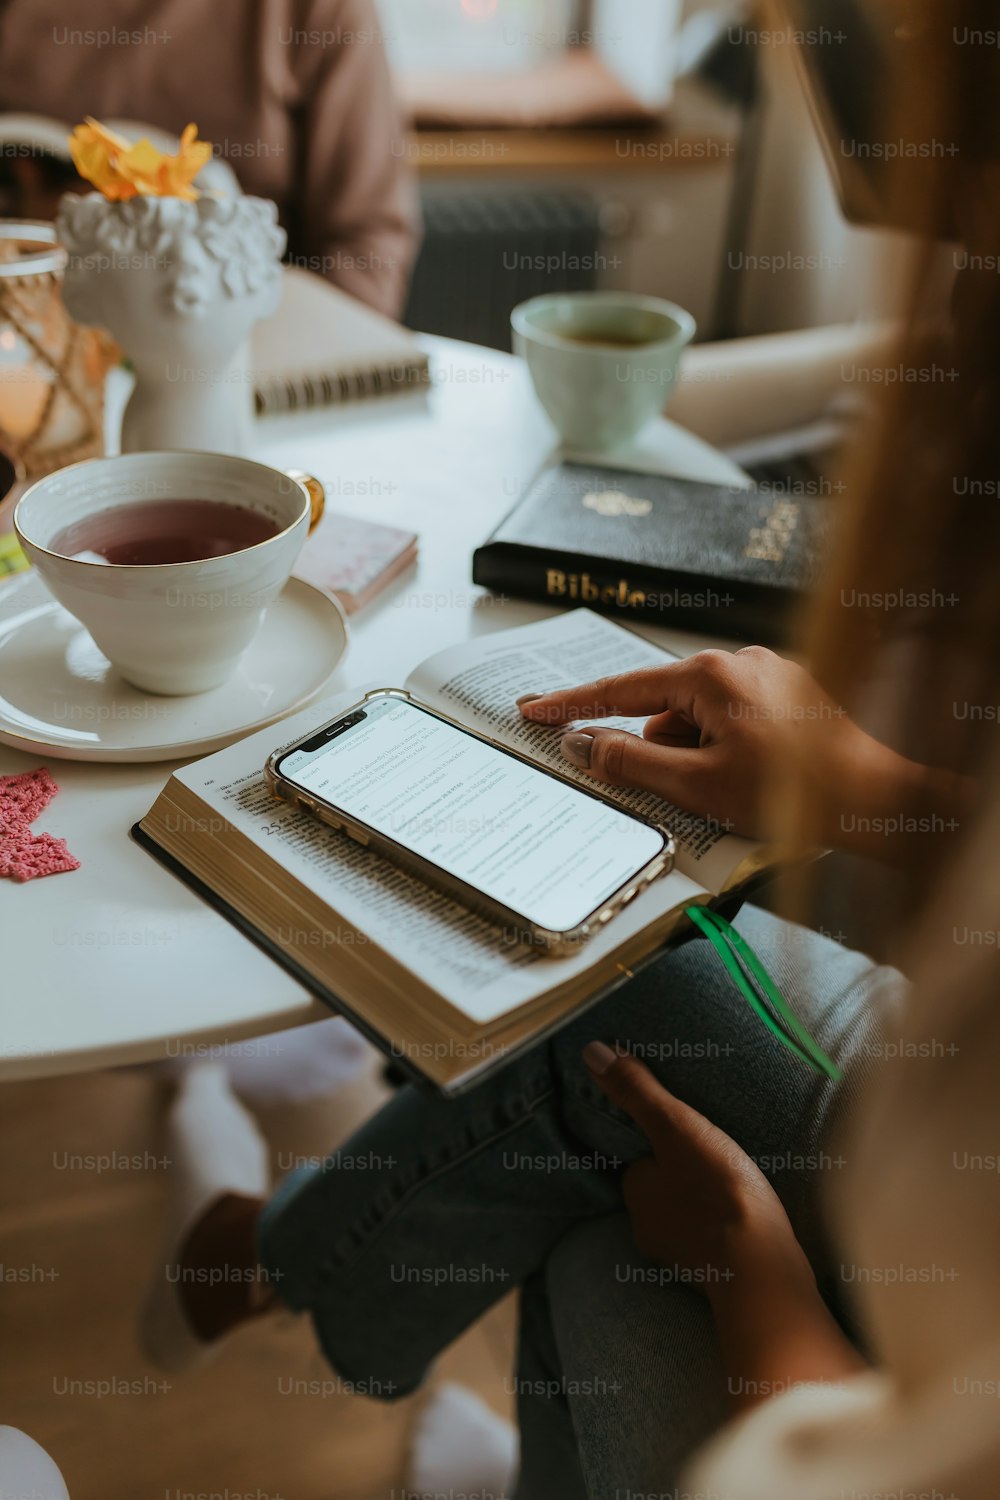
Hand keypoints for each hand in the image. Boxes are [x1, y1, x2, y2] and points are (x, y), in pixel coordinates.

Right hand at [519, 647, 916, 843]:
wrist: (877, 801)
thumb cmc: (792, 793)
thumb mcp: (696, 785)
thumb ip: (630, 761)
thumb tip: (581, 743)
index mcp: (711, 674)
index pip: (622, 688)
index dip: (572, 705)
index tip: (533, 711)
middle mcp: (740, 661)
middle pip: (666, 710)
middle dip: (666, 754)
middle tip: (695, 792)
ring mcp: (769, 675)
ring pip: (701, 720)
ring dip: (699, 757)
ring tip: (738, 792)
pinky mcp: (790, 696)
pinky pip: (734, 721)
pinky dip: (728, 752)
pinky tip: (755, 781)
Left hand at [582, 1040, 867, 1408]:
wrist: (763, 1270)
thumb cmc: (718, 1192)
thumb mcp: (677, 1128)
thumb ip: (637, 1092)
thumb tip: (593, 1053)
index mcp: (636, 1195)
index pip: (639, 1163)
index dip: (660, 1145)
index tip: (685, 1133)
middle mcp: (650, 1231)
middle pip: (664, 1190)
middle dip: (683, 1175)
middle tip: (715, 1154)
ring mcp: (683, 1258)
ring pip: (689, 1217)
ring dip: (707, 1202)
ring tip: (736, 1182)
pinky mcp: (717, 1275)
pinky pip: (715, 1241)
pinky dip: (727, 1227)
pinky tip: (749, 1216)